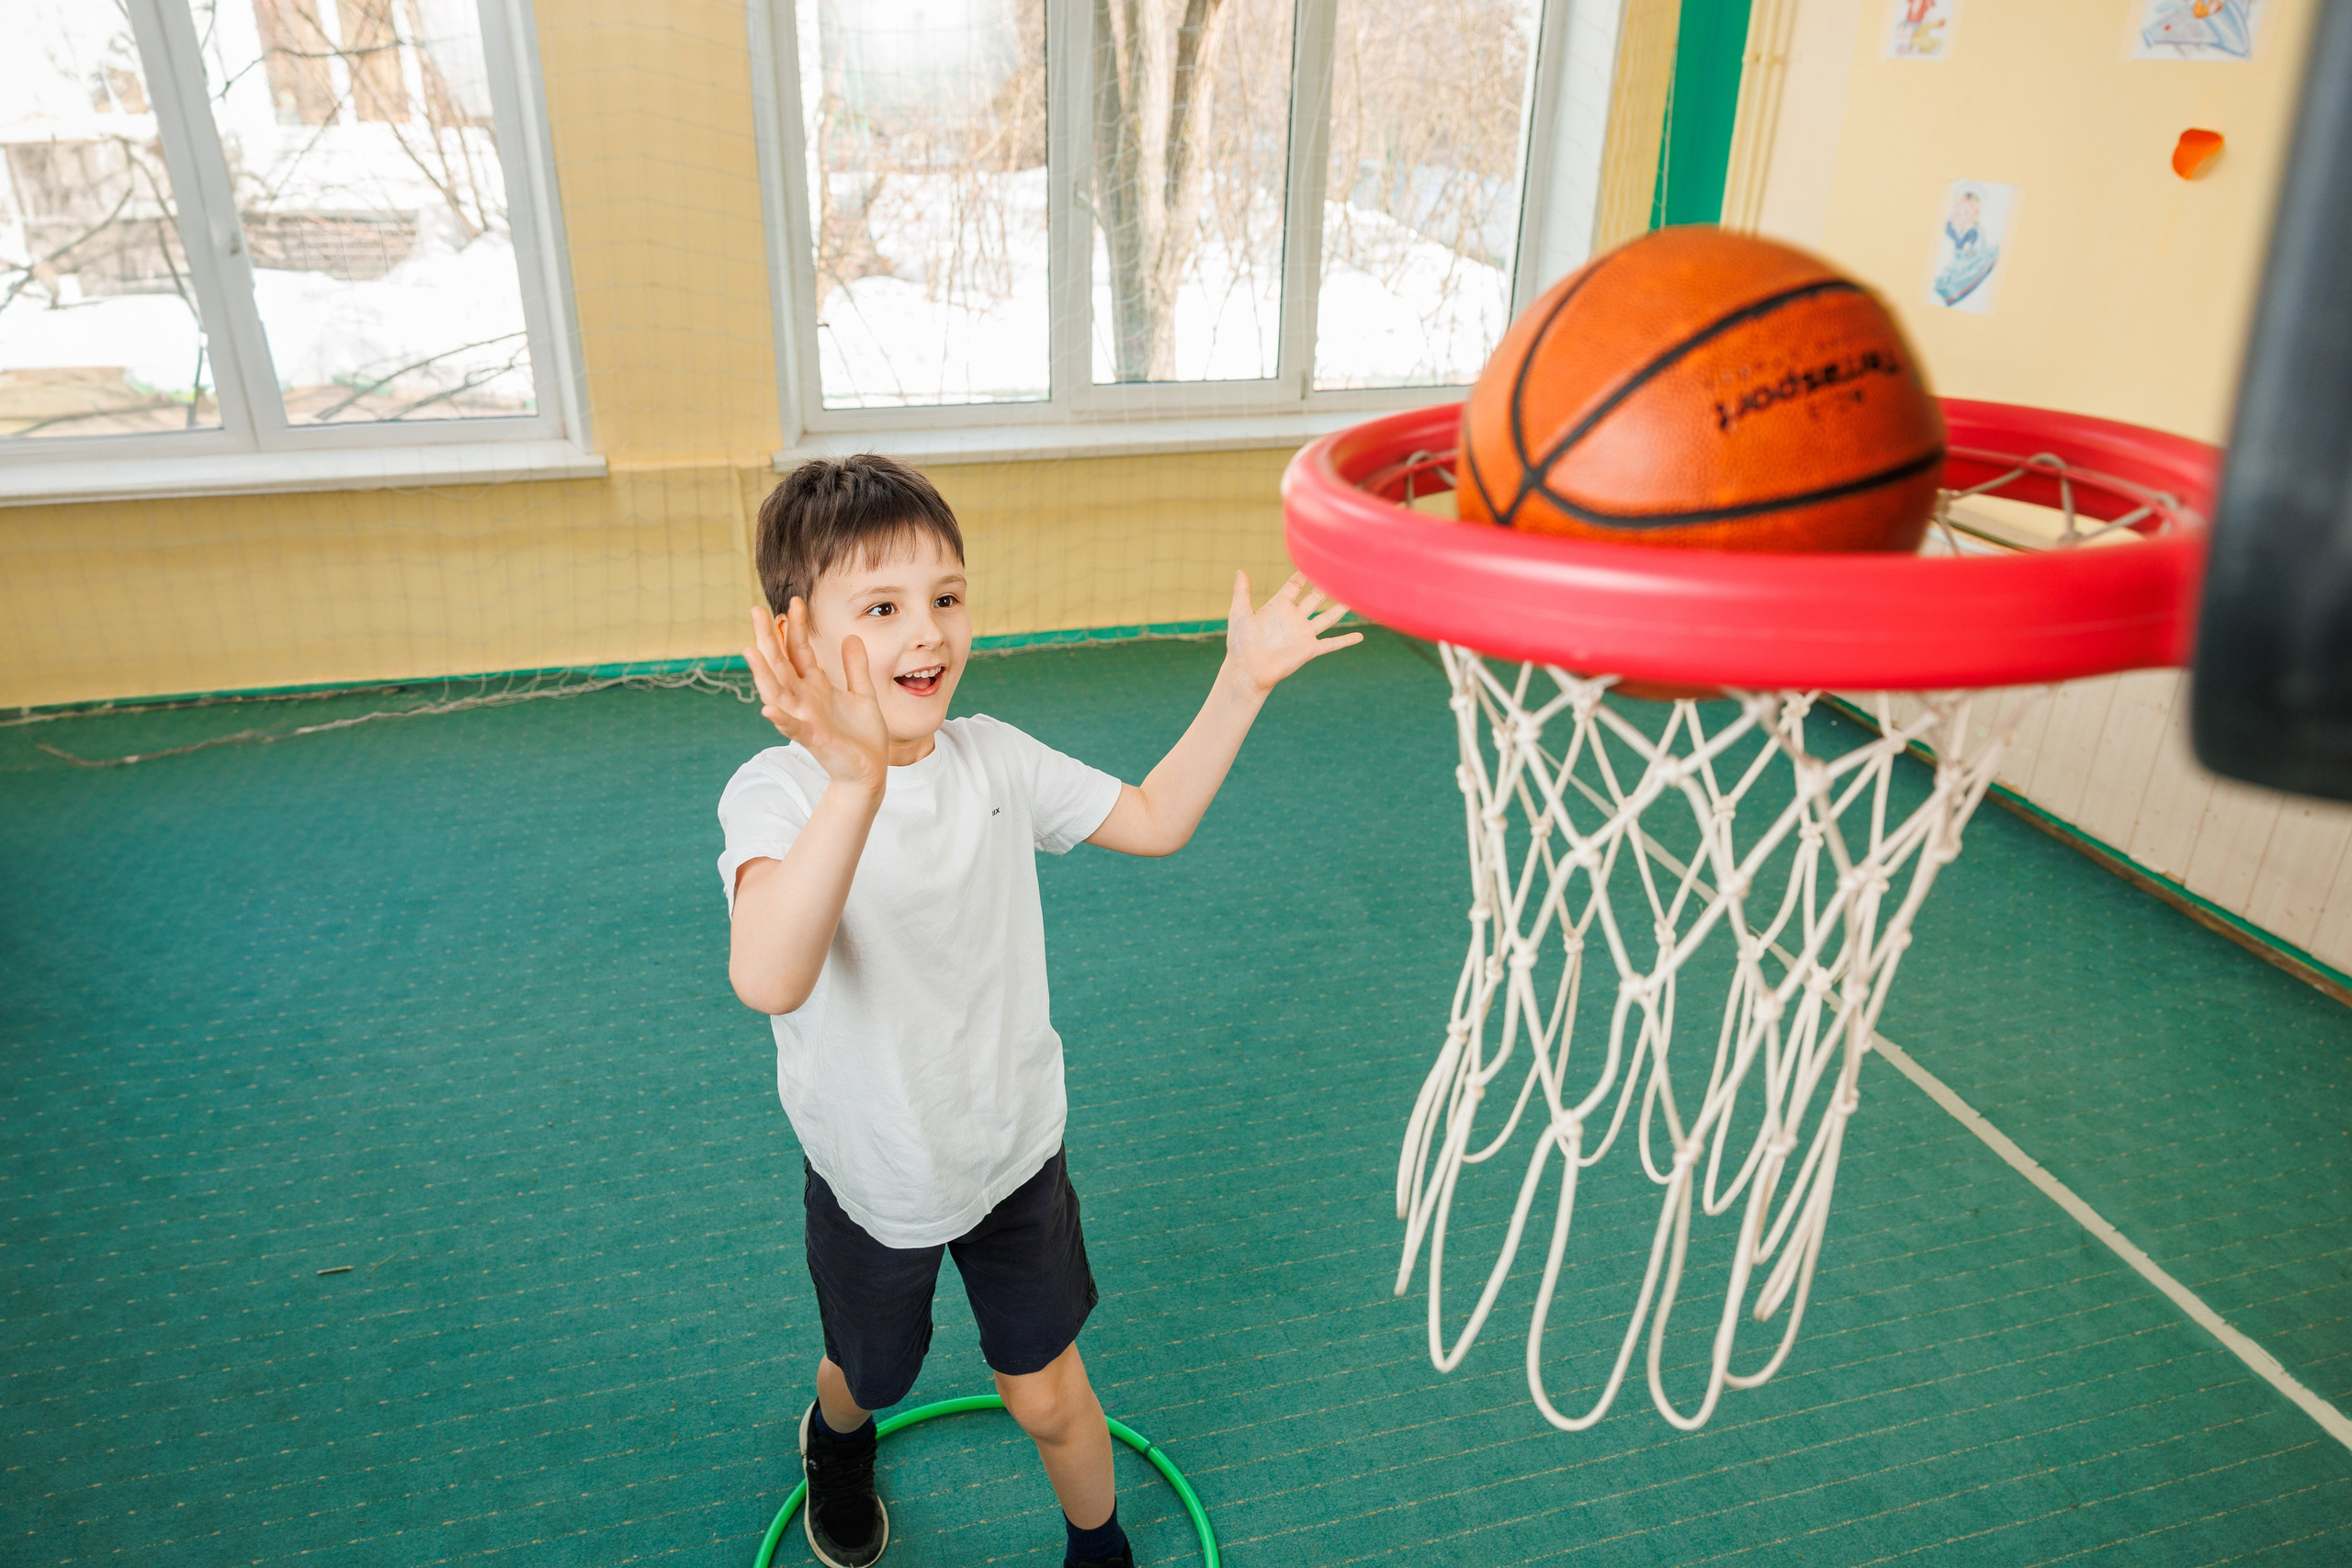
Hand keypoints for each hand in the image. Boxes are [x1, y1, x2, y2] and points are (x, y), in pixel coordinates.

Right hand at [744, 601, 890, 792]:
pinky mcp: (813, 739)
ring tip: (750, 650)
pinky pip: (793, 728)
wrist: (869, 771)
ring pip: (778, 692)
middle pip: (781, 664)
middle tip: (755, 610)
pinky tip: (768, 709)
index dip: (795, 627)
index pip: (799, 651)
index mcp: (815, 687)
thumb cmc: (862, 736)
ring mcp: (805, 719)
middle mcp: (804, 700)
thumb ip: (855, 667)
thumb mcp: (863, 694)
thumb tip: (851, 637)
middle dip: (769, 638)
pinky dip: (781, 720)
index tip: (794, 602)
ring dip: (763, 673)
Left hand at [1224, 571, 1361, 694]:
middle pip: (1315, 598)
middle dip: (1328, 586)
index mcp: (1278, 606)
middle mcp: (1294, 618)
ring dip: (1341, 608)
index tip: (1317, 560)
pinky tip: (1360, 637)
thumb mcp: (1239, 613)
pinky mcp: (1309, 650)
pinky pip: (1331, 644)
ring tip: (1355, 596)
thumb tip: (1240, 570)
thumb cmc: (1240, 644)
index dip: (1305, 574)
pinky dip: (1346, 640)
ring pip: (1327, 617)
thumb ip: (1242, 592)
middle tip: (1341, 572)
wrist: (1247, 671)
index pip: (1295, 586)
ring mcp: (1303, 634)